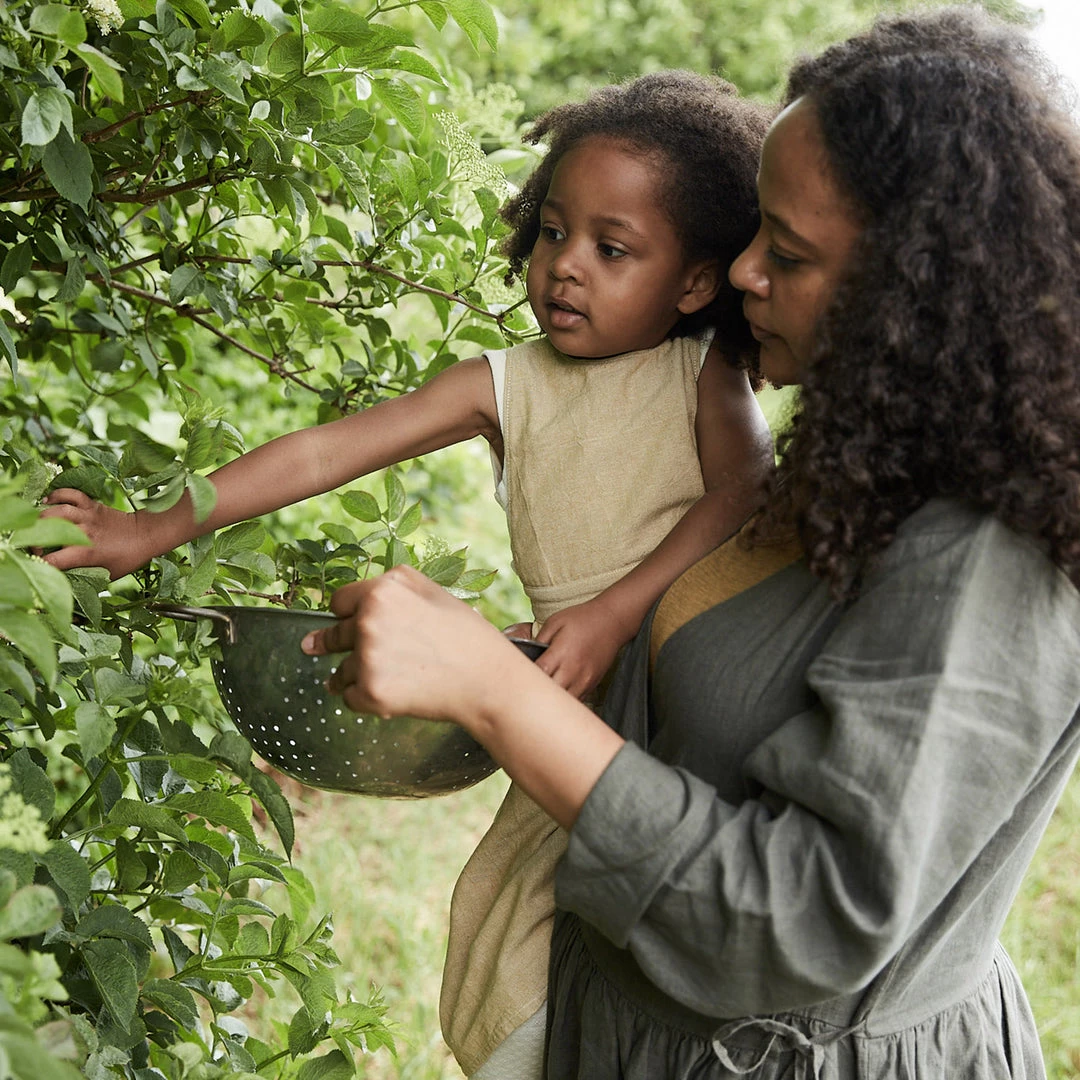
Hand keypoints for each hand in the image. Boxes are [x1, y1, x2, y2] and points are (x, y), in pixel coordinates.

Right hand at [40, 489, 155, 578]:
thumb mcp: (107, 575)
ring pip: (56, 510)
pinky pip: (70, 494)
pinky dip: (57, 494)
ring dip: (40, 516)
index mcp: (86, 553)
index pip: (52, 560)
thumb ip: (84, 576)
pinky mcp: (91, 504)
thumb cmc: (126, 558)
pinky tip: (48, 501)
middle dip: (33, 537)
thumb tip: (64, 580)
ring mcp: (87, 516)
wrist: (145, 535)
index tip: (36, 565)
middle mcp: (83, 532)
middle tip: (34, 543)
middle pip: (47, 529)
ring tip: (36, 523)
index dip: (39, 564)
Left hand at [301, 565, 533, 727]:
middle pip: (334, 636)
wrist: (488, 680)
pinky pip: (350, 697)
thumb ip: (391, 584)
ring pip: (341, 671)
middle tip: (330, 649)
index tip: (347, 621)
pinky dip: (365, 698)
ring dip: (354, 675)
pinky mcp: (371, 694)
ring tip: (386, 677)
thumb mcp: (432, 590)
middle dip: (334, 644)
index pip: (338, 602)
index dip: (345, 612)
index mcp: (381, 593)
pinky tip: (393, 693)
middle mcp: (368, 624)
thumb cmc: (465, 634)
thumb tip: (356, 597)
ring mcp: (367, 660)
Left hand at [534, 596, 631, 698]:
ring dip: (552, 698)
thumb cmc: (582, 619)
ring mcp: (585, 680)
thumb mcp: (555, 622)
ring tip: (543, 691)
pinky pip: (575, 699)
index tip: (519, 673)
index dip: (526, 676)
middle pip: (550, 693)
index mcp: (561, 653)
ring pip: (563, 701)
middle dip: (537, 691)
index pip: (538, 673)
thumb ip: (539, 640)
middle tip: (528, 685)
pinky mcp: (592, 684)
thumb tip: (527, 656)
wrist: (612, 622)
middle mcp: (573, 670)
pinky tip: (559, 689)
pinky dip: (565, 698)